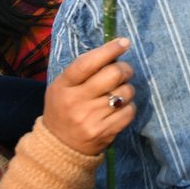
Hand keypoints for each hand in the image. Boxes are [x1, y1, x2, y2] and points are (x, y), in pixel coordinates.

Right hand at [43, 37, 135, 154]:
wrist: (59, 146)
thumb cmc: (64, 109)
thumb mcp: (63, 87)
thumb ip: (83, 71)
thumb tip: (114, 52)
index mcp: (63, 86)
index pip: (87, 63)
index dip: (108, 50)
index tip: (124, 42)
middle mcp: (76, 101)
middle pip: (113, 75)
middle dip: (125, 69)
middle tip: (124, 71)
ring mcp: (90, 118)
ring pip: (125, 92)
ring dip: (127, 89)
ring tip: (119, 93)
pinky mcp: (104, 132)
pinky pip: (129, 111)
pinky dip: (129, 106)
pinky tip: (120, 108)